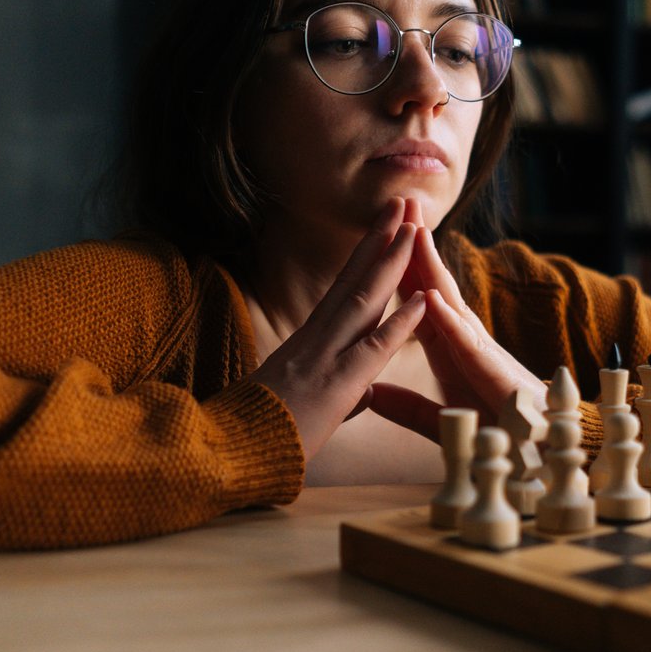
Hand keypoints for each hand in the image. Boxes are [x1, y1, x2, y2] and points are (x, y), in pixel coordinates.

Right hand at [246, 198, 427, 458]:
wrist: (227, 451)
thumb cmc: (261, 434)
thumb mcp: (302, 405)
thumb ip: (341, 394)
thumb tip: (365, 393)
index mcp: (309, 342)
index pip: (344, 289)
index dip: (367, 255)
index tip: (386, 225)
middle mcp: (316, 339)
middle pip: (354, 279)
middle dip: (381, 238)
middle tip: (403, 200)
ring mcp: (325, 358)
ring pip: (364, 300)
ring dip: (393, 262)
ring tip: (413, 226)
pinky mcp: (334, 386)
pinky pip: (372, 350)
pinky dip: (400, 324)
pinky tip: (423, 299)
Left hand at [368, 199, 547, 442]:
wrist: (544, 455)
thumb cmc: (498, 433)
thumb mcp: (441, 420)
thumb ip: (408, 408)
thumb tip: (373, 393)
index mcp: (448, 350)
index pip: (418, 299)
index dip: (400, 265)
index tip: (380, 232)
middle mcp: (465, 342)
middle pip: (435, 286)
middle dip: (417, 245)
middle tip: (401, 201)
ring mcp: (482, 354)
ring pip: (451, 304)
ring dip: (432, 267)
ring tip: (416, 230)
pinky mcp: (494, 377)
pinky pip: (467, 345)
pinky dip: (448, 320)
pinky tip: (431, 297)